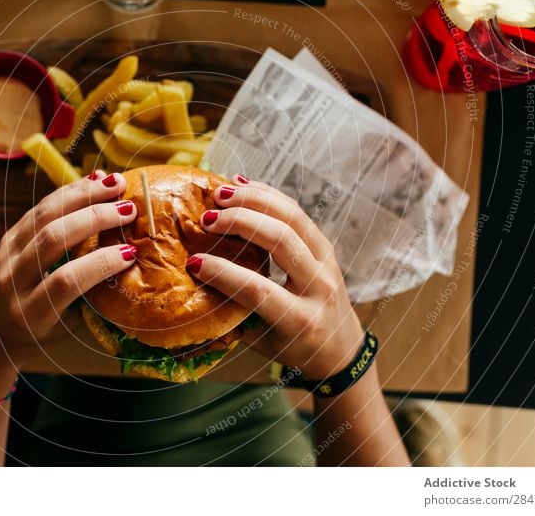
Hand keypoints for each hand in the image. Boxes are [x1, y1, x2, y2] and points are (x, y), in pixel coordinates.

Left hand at [0, 170, 138, 374]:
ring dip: (83, 195)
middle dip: (96, 218)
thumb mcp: (65, 329)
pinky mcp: (7, 237)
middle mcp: (12, 281)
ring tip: (115, 184)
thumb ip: (92, 301)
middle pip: (54, 239)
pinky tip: (93, 182)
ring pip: (44, 215)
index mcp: (30, 313)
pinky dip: (68, 193)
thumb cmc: (38, 335)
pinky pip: (38, 208)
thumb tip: (132, 266)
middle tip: (129, 208)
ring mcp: (6, 256)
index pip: (65, 281)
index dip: (99, 264)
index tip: (130, 252)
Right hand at [186, 175, 363, 378]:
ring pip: (294, 218)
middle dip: (242, 223)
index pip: (259, 290)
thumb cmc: (293, 348)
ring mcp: (328, 263)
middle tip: (208, 217)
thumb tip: (195, 284)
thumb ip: (234, 316)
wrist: (341, 348)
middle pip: (282, 241)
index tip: (194, 262)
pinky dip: (270, 195)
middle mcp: (320, 288)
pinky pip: (299, 213)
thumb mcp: (262, 343)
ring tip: (222, 193)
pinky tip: (243, 185)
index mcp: (301, 320)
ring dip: (256, 200)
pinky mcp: (327, 247)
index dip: (224, 273)